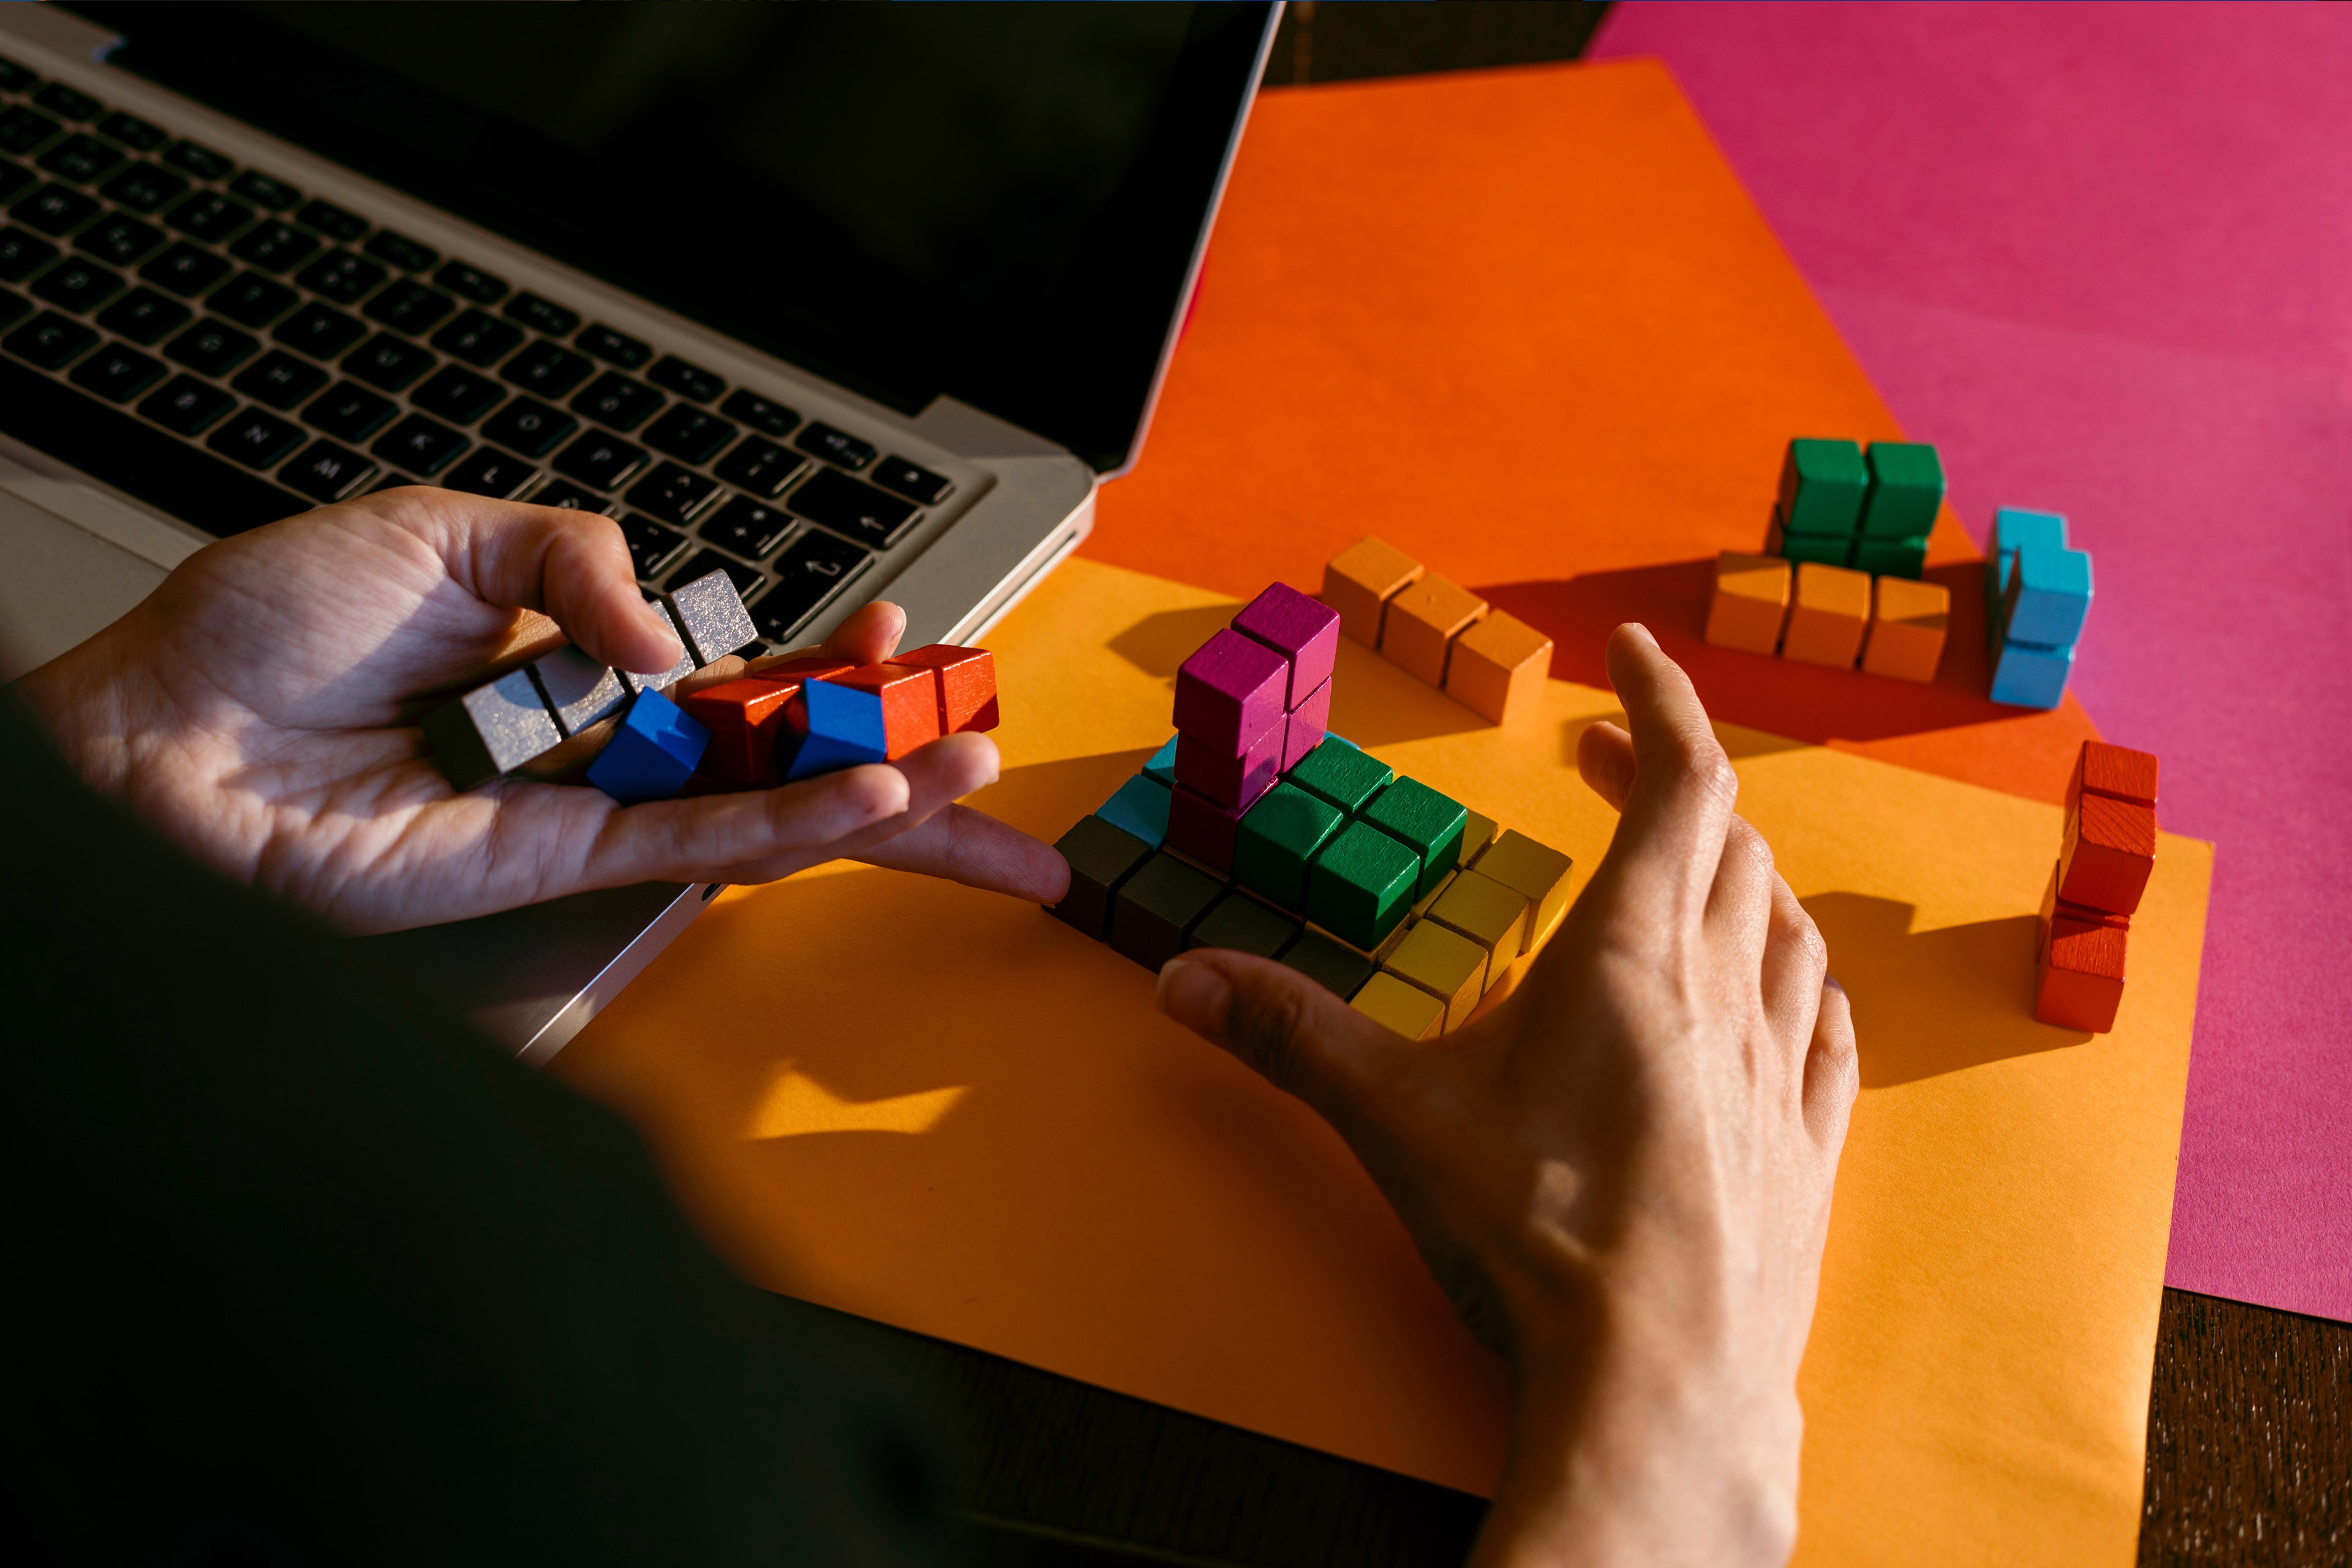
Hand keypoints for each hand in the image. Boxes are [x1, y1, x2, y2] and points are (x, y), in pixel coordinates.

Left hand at [14, 488, 1068, 933]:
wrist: (164, 728)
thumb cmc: (269, 627)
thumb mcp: (445, 530)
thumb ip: (581, 558)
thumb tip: (674, 644)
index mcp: (581, 654)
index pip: (746, 667)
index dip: (834, 661)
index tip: (906, 635)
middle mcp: (601, 739)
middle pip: (785, 753)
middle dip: (899, 755)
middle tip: (992, 751)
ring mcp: (590, 805)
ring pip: (770, 805)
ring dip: (882, 791)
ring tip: (976, 771)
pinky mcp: (558, 861)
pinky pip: (700, 839)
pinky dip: (792, 822)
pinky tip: (873, 800)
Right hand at [1153, 624, 1855, 1567]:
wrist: (1658, 1384)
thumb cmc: (1535, 1239)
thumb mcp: (1393, 1120)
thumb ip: (1290, 1035)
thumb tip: (1183, 982)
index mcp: (1631, 956)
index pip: (1679, 777)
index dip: (1659, 699)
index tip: (1628, 653)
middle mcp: (1722, 992)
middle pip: (1730, 840)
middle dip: (1670, 777)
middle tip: (1610, 760)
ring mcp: (1780, 1073)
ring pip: (1785, 924)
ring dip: (1740, 871)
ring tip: (1690, 865)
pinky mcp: (1809, 1151)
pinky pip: (1827, 1028)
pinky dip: (1800, 977)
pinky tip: (1789, 985)